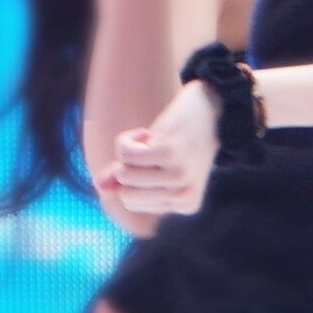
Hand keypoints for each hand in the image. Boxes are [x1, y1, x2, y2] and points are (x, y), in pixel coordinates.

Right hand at [97, 80, 217, 218]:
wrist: (212, 107)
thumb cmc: (183, 140)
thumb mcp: (156, 166)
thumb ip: (125, 180)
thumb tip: (100, 185)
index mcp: (186, 205)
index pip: (133, 203)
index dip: (135, 179)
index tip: (157, 163)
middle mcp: (184, 195)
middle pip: (127, 194)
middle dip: (129, 169)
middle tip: (152, 152)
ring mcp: (177, 175)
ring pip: (124, 175)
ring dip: (129, 153)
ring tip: (151, 142)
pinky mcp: (168, 152)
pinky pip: (125, 155)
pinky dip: (126, 139)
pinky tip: (146, 132)